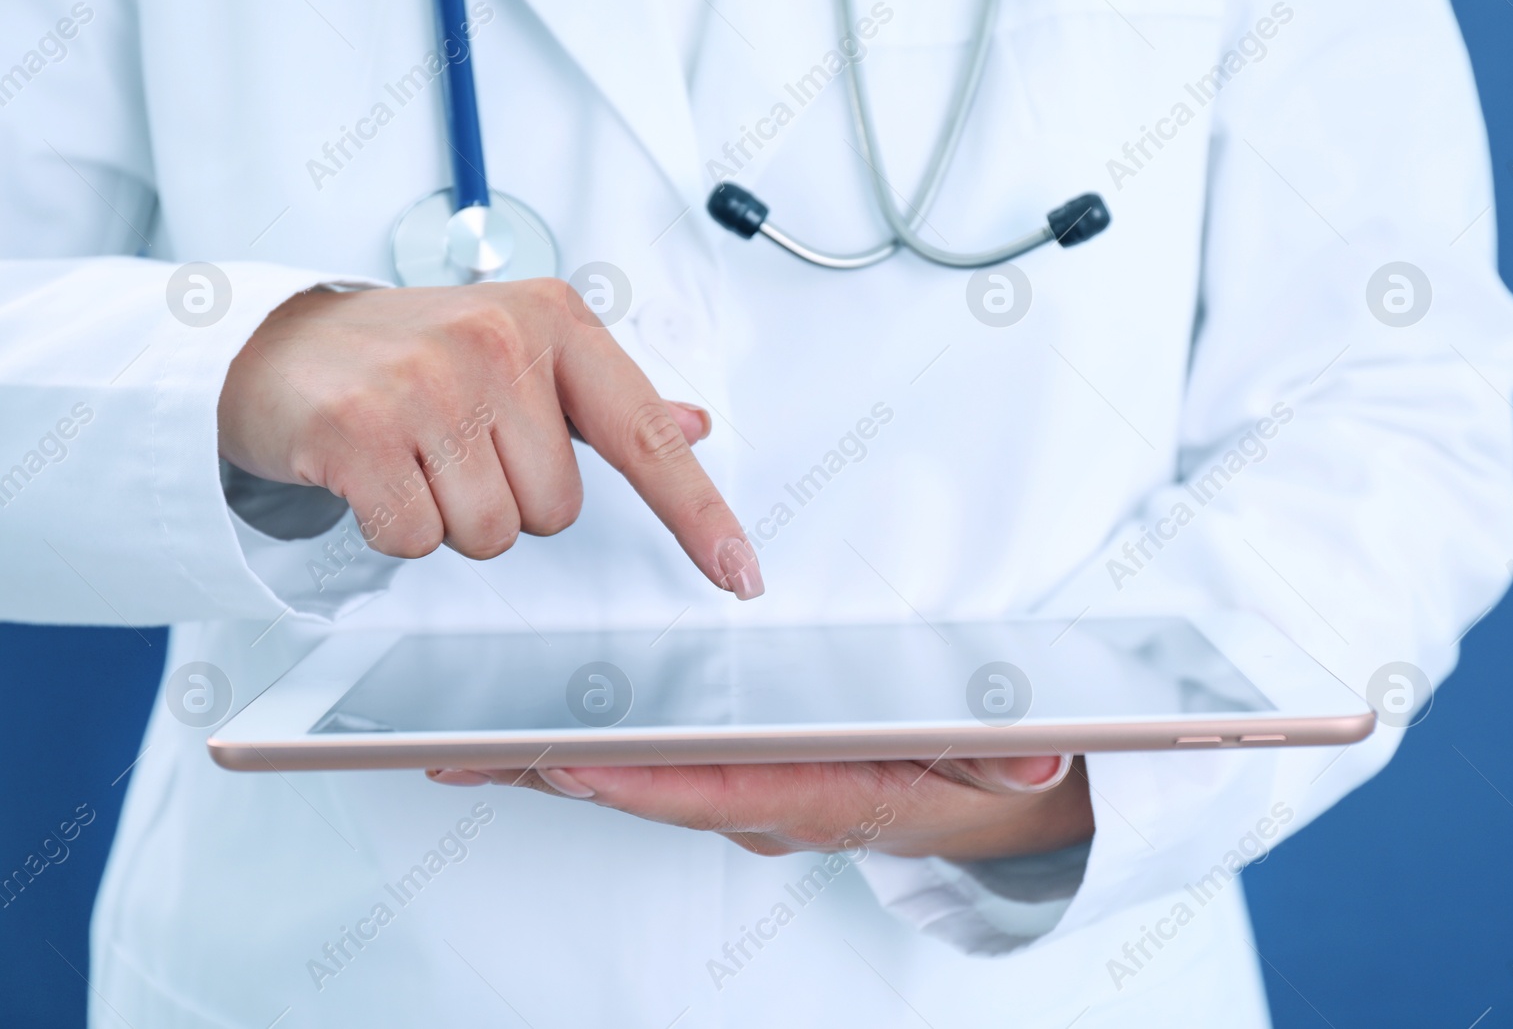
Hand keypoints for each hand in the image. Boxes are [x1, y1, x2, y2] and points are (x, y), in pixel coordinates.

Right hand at [218, 280, 762, 597]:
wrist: (283, 345)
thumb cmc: (416, 355)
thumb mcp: (524, 355)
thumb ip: (611, 400)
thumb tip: (697, 424)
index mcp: (556, 320)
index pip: (647, 435)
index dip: (699, 513)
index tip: (741, 573)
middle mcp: (499, 340)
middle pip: (557, 510)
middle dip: (510, 502)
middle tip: (457, 449)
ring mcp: (428, 380)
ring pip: (493, 533)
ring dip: (453, 518)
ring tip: (416, 457)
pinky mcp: (360, 427)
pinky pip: (418, 540)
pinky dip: (397, 527)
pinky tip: (375, 471)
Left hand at [427, 756, 1092, 860]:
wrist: (982, 794)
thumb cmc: (974, 769)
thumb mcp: (1002, 761)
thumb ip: (1010, 756)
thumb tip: (1036, 756)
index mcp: (820, 797)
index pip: (719, 791)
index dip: (642, 782)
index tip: (571, 765)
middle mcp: (764, 803)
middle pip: (645, 787)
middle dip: (554, 772)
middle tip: (459, 753)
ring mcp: (743, 793)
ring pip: (633, 776)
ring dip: (548, 761)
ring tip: (457, 743)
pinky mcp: (734, 775)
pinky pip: (648, 762)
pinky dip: (586, 746)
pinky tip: (528, 729)